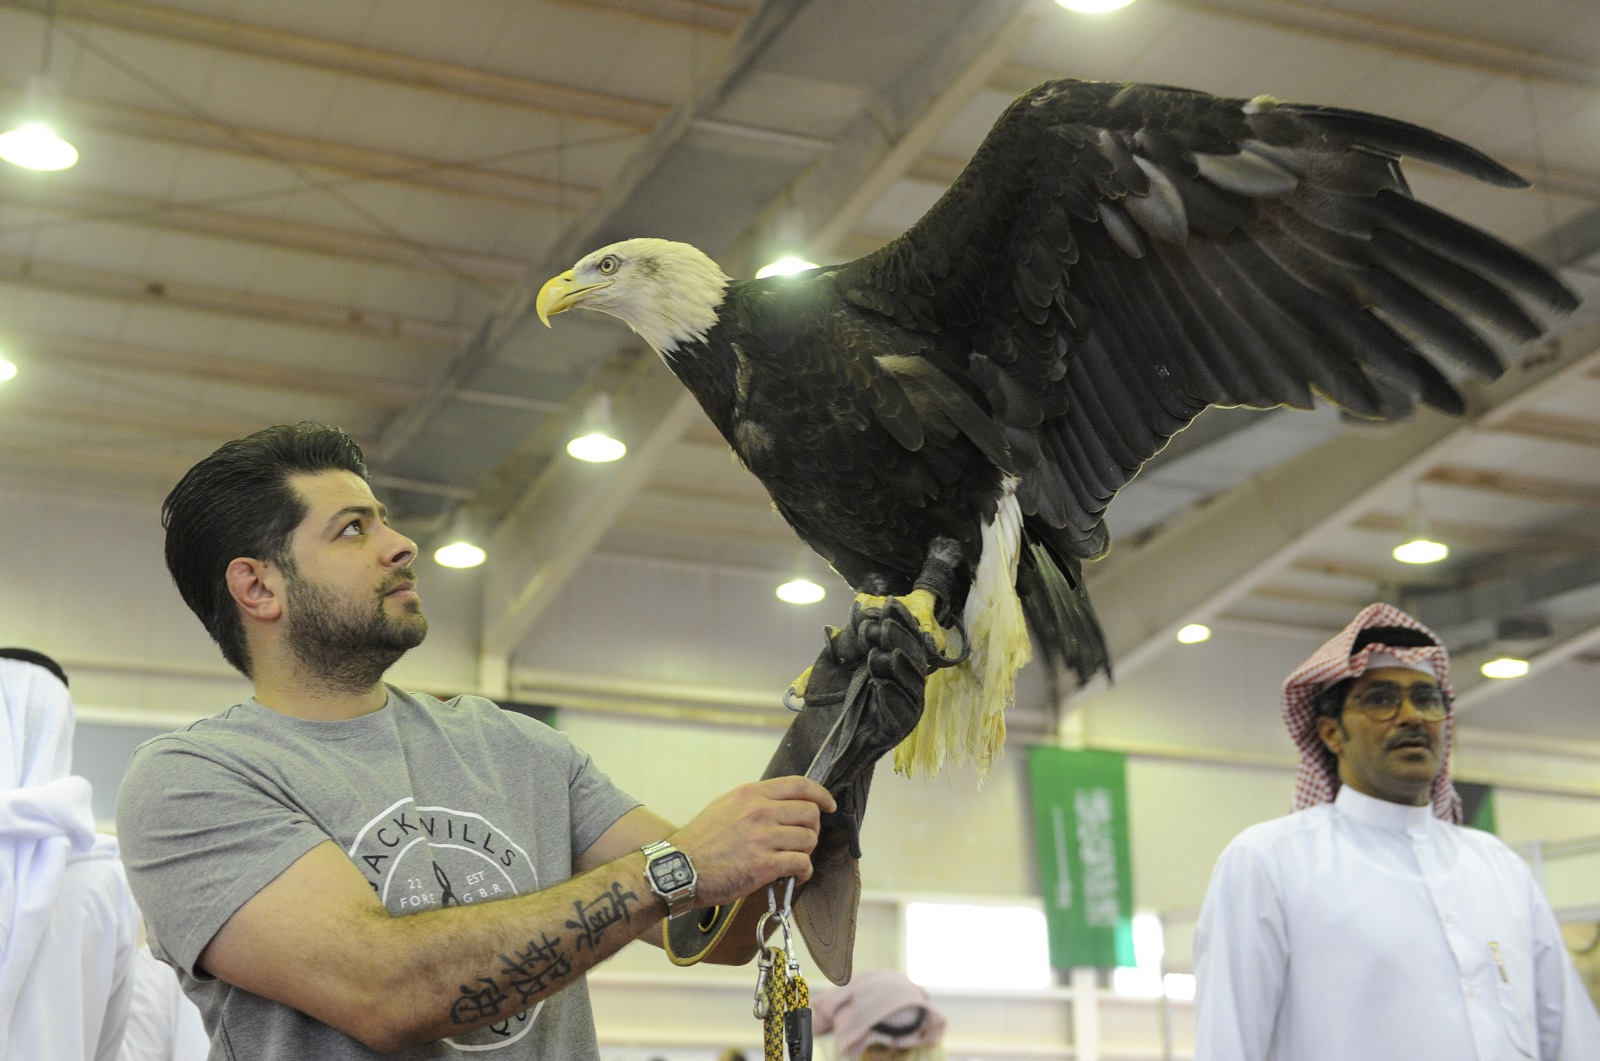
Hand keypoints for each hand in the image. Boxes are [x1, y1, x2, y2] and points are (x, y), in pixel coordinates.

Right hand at [667, 776, 834, 906]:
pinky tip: (793, 875)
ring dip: (806, 852)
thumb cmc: (701, 841)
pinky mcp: (763, 865)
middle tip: (801, 841)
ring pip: (809, 839)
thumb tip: (783, 804)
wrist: (680, 869)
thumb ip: (755, 801)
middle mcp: (759, 811)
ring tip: (793, 860)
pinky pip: (801, 864)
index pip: (799, 785)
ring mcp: (762, 838)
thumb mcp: (726, 806)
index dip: (821, 795)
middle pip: (810, 813)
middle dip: (812, 829)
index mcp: (751, 794)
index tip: (828, 805)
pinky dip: (803, 872)